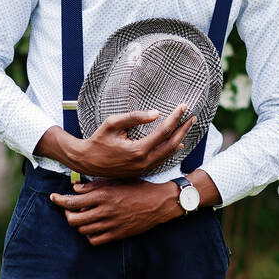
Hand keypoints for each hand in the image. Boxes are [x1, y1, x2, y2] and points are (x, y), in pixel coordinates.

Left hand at [50, 179, 177, 244]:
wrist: (158, 203)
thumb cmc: (138, 187)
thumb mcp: (116, 180)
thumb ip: (94, 185)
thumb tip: (75, 188)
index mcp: (102, 196)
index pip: (71, 201)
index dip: (59, 200)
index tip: (54, 198)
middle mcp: (104, 211)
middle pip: (73, 219)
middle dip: (67, 214)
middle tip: (69, 209)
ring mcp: (110, 225)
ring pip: (82, 230)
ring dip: (78, 224)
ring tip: (82, 217)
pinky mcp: (117, 235)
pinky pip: (94, 240)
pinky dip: (89, 235)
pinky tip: (93, 227)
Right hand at [68, 104, 196, 178]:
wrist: (87, 161)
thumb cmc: (98, 140)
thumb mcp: (113, 123)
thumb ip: (134, 117)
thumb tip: (156, 113)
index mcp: (138, 150)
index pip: (164, 131)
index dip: (175, 117)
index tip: (184, 106)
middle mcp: (144, 162)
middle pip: (172, 144)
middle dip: (183, 129)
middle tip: (192, 117)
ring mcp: (143, 169)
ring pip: (168, 154)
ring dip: (179, 139)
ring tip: (186, 127)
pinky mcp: (141, 171)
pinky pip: (161, 160)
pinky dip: (170, 150)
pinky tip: (177, 144)